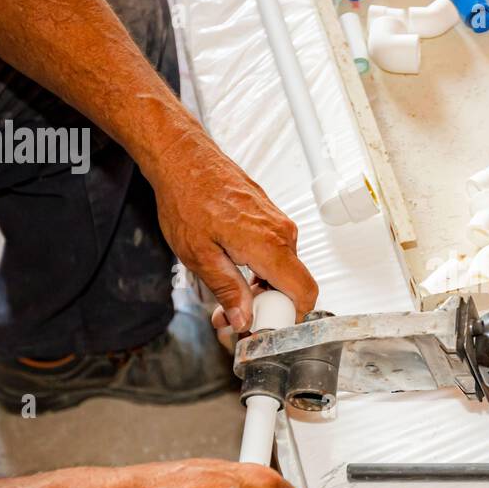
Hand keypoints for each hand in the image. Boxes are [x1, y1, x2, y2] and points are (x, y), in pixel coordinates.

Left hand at [147, 130, 317, 327]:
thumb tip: (244, 319)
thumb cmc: (187, 198)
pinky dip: (259, 271)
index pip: (305, 293)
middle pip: (292, 287)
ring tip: (227, 298)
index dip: (288, 318)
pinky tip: (233, 272)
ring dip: (260, 291)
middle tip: (233, 320)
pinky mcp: (271, 219)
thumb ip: (228, 290)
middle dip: (266, 308)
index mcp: (269, 245)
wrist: (184, 158)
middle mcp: (282, 233)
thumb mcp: (199, 255)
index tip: (261, 328)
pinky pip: (276, 254)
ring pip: (283, 271)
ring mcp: (279, 224)